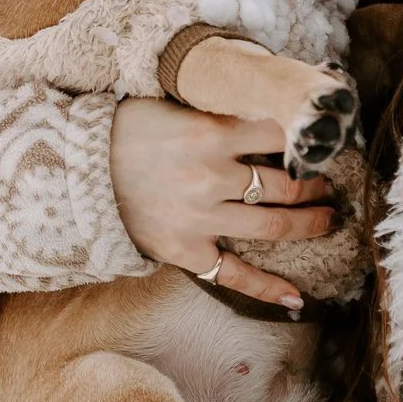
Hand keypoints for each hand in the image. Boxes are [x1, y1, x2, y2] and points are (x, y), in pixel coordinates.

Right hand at [110, 96, 335, 307]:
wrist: (74, 170)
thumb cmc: (126, 130)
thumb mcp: (173, 104)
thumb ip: (219, 109)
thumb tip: (269, 104)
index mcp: (211, 132)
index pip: (282, 133)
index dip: (309, 139)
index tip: (324, 142)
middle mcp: (211, 176)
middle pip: (286, 184)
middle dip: (316, 185)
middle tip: (328, 185)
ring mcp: (199, 218)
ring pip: (272, 226)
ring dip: (309, 224)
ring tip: (327, 219)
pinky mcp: (185, 250)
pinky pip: (235, 274)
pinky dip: (268, 288)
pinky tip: (298, 298)